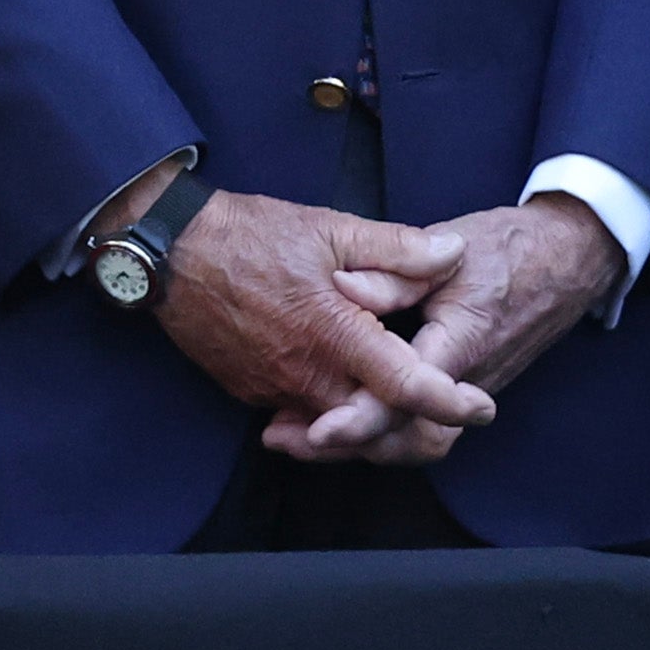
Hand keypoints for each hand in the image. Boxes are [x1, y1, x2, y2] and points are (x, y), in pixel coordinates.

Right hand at [138, 186, 494, 454]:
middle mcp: (305, 374)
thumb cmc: (249, 234)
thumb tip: (452, 254)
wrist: (168, 252)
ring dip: (369, 416)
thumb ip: (396, 246)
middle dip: (413, 420)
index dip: (449, 403)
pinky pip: (300, 412)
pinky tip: (340, 381)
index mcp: (333, 333)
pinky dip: (327, 407)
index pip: (404, 385)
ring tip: (395, 397)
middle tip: (448, 407)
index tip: (482, 409)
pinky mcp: (249, 392)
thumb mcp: (329, 226)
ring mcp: (274, 389)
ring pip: (337, 422)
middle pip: (374, 420)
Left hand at [283, 198, 624, 463]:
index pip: (406, 397)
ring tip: (296, 437)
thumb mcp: (450, 246)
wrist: (566, 260)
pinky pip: (422, 428)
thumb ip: (394, 271)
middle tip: (284, 439)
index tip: (315, 430)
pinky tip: (338, 422)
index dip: (359, 419)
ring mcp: (470, 391)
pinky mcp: (465, 391)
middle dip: (347, 447)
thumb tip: (339, 287)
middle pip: (407, 439)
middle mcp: (468, 381)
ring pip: (415, 443)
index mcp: (461, 343)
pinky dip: (381, 433)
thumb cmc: (507, 248)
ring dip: (359, 445)